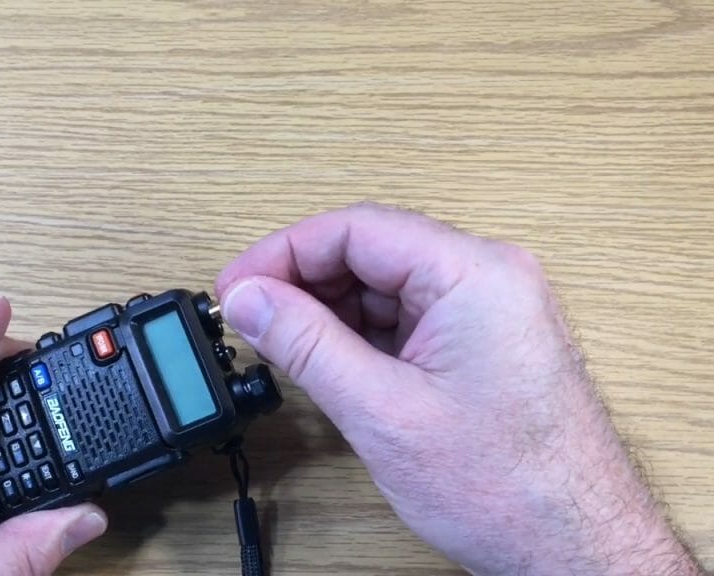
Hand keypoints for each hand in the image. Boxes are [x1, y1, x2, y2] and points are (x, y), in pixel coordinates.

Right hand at [217, 203, 702, 575]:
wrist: (573, 548)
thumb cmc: (509, 490)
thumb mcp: (381, 410)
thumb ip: (305, 344)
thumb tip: (250, 299)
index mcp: (475, 275)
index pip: (357, 229)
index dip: (285, 253)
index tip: (238, 285)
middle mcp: (488, 278)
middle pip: (370, 251)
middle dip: (302, 282)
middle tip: (249, 316)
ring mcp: (488, 309)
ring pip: (384, 285)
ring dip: (327, 311)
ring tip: (280, 344)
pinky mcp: (481, 341)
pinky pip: (405, 316)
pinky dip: (358, 335)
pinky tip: (325, 359)